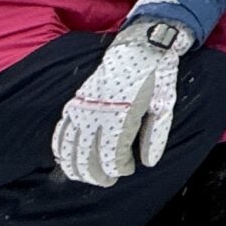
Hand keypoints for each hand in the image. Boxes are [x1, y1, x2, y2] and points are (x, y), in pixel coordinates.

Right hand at [52, 20, 192, 187]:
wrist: (139, 45)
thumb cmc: (155, 75)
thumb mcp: (165, 103)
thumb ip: (156, 135)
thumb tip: (148, 162)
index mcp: (123, 115)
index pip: (112, 156)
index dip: (119, 169)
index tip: (129, 168)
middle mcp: (98, 113)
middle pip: (88, 157)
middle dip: (98, 175)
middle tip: (109, 180)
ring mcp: (83, 107)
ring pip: (70, 149)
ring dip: (77, 168)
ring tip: (88, 176)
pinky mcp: (76, 102)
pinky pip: (60, 131)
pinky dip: (60, 150)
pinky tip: (66, 160)